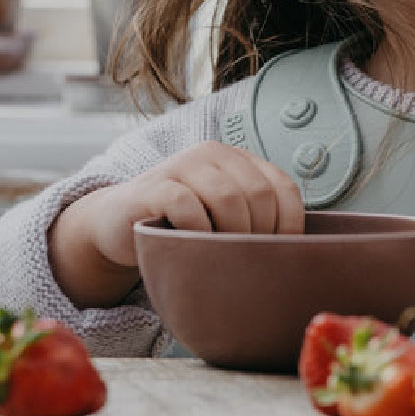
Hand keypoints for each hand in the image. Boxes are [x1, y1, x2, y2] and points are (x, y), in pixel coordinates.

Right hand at [49, 142, 303, 306]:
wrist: (116, 224)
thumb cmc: (179, 226)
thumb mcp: (221, 216)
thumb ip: (252, 218)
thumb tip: (297, 252)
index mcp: (238, 159)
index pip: (283, 186)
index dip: (290, 224)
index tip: (282, 255)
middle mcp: (213, 154)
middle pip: (259, 194)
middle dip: (260, 234)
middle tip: (246, 262)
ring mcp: (181, 165)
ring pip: (228, 198)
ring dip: (232, 236)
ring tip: (222, 259)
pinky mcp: (153, 186)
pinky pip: (187, 205)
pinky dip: (197, 232)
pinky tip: (192, 247)